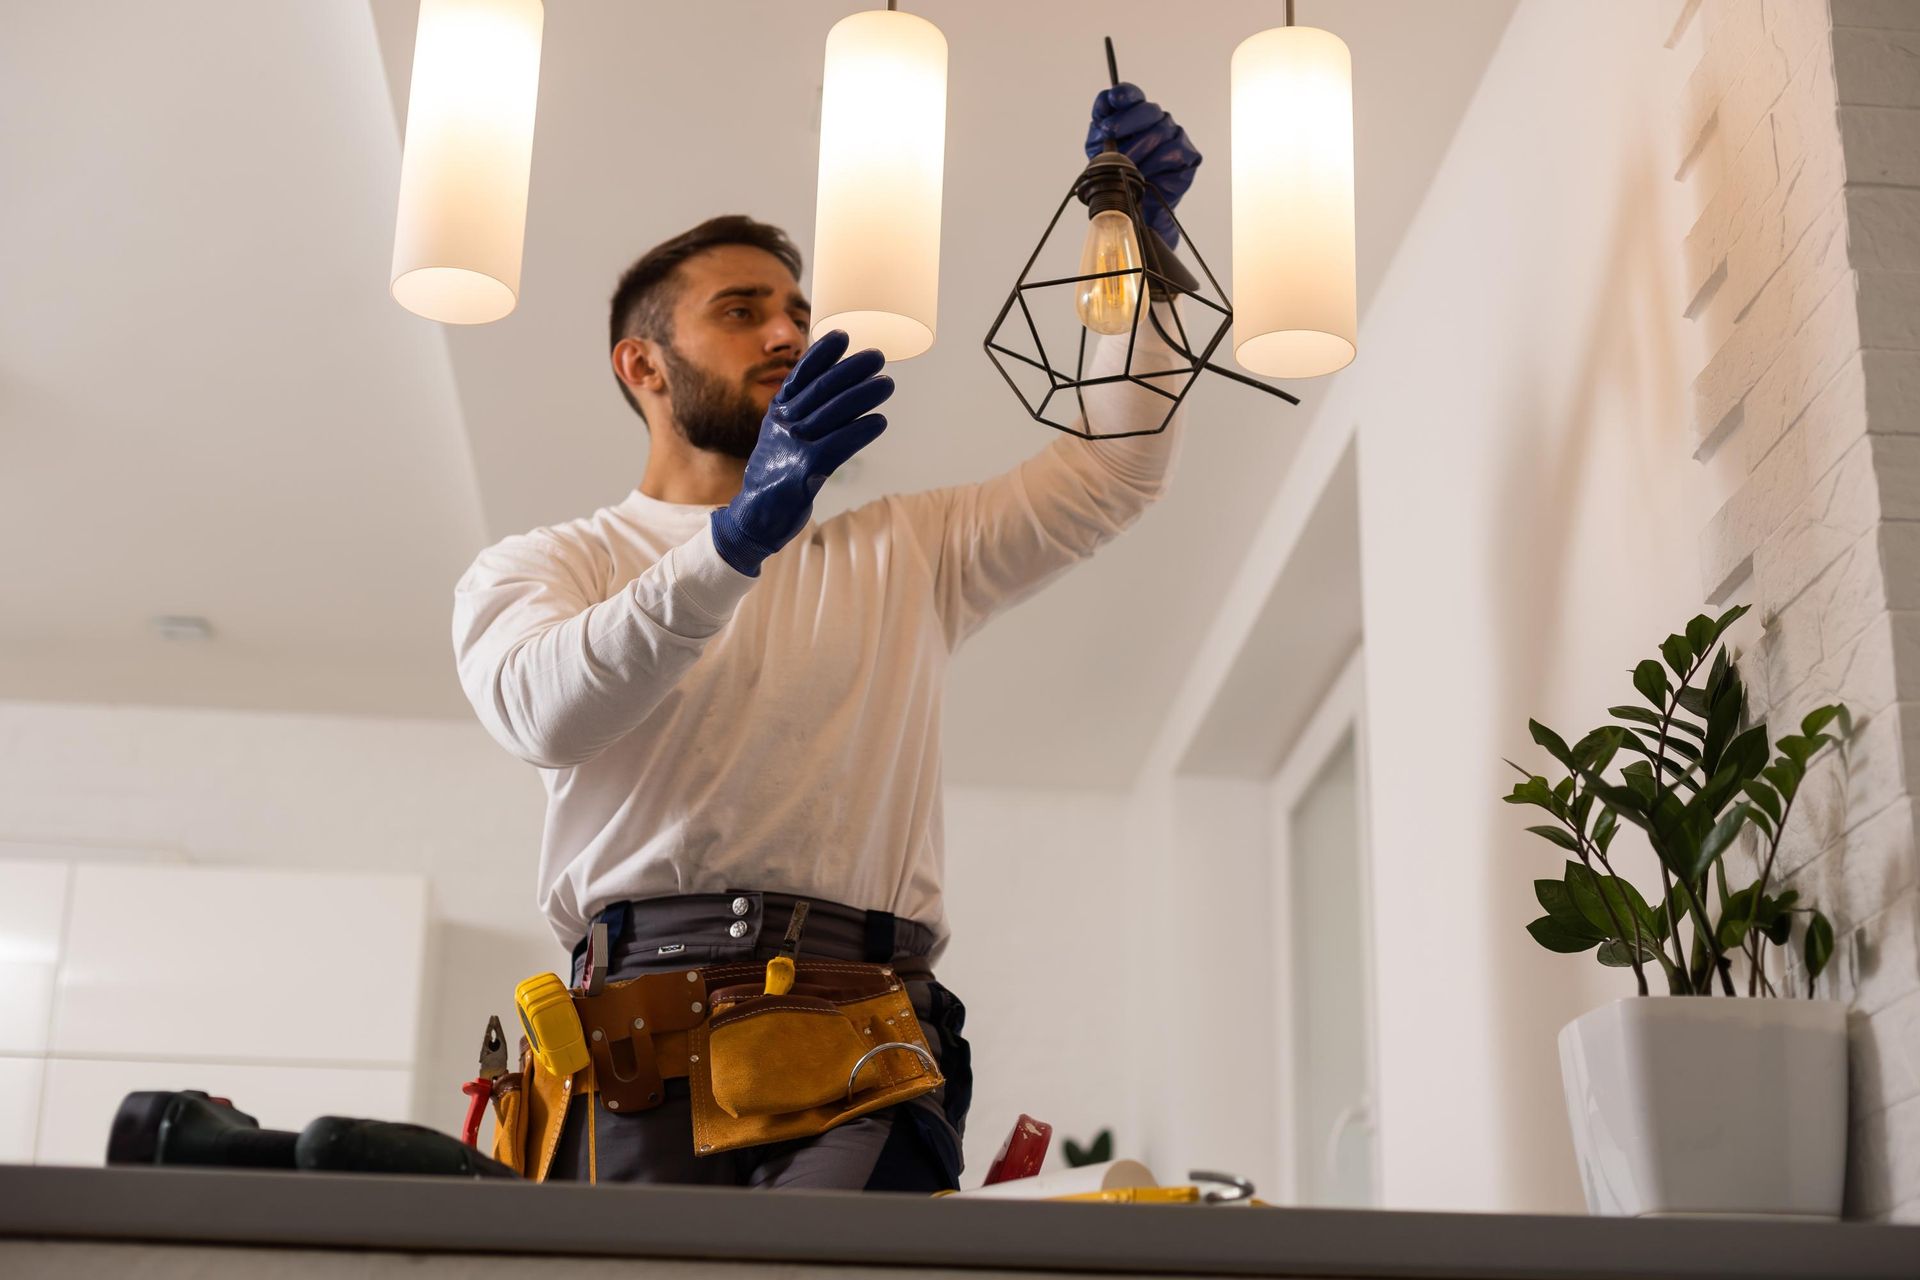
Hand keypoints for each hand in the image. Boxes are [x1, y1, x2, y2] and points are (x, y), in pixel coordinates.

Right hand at [709, 330, 892, 576]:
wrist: (755, 516)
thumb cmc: (776, 474)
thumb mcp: (780, 437)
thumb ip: (800, 414)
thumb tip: (834, 388)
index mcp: (777, 412)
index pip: (800, 375)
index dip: (822, 354)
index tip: (842, 336)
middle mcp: (784, 424)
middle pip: (823, 388)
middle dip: (852, 368)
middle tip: (877, 356)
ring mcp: (793, 445)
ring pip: (835, 412)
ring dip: (865, 395)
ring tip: (886, 384)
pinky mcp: (805, 469)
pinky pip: (839, 444)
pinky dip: (861, 431)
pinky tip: (878, 422)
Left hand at [1085, 82, 1201, 248]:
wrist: (1134, 204)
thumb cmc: (1119, 173)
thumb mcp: (1101, 149)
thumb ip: (1100, 127)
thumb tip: (1104, 107)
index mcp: (1137, 115)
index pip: (1133, 96)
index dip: (1124, 94)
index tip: (1114, 98)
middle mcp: (1158, 121)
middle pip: (1147, 110)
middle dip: (1126, 121)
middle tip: (1110, 132)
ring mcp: (1175, 136)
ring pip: (1158, 132)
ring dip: (1138, 150)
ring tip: (1126, 165)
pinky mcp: (1188, 154)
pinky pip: (1172, 152)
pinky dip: (1155, 163)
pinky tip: (1145, 174)